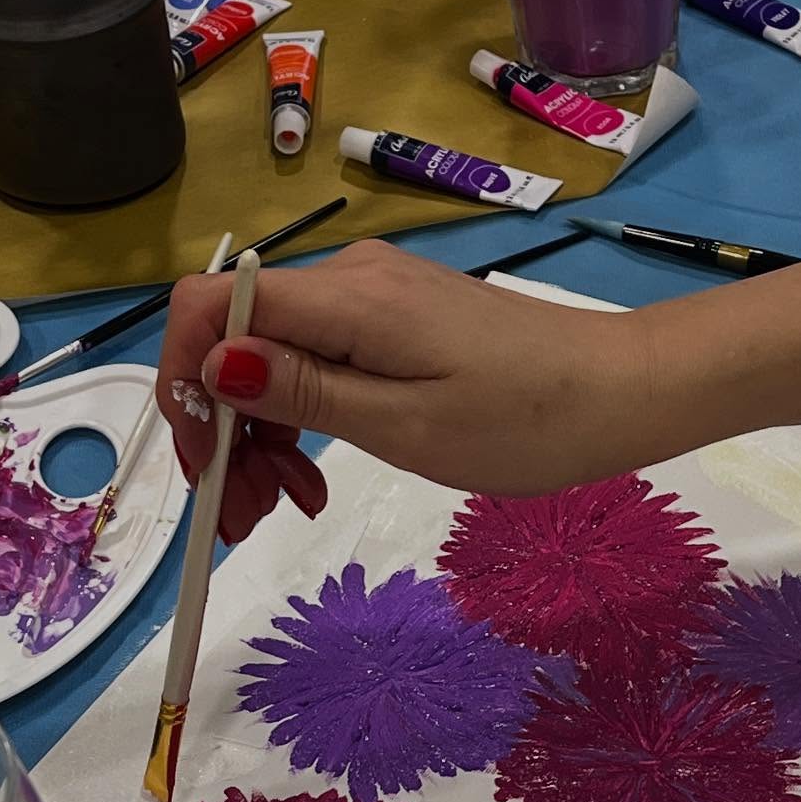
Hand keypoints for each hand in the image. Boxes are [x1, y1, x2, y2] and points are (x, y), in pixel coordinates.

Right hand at [158, 240, 704, 542]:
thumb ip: (303, 390)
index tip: (203, 462)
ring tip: (284, 506)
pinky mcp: (395, 321)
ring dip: (260, 435)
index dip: (182, 380)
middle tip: (241, 520)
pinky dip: (302, 420)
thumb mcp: (403, 422)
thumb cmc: (523, 420)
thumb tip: (212, 365)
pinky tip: (314, 476)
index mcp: (346, 298)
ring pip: (274, 359)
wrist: (618, 393)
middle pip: (237, 341)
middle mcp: (348, 281)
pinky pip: (318, 363)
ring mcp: (372, 299)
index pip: (209, 306)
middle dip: (222, 429)